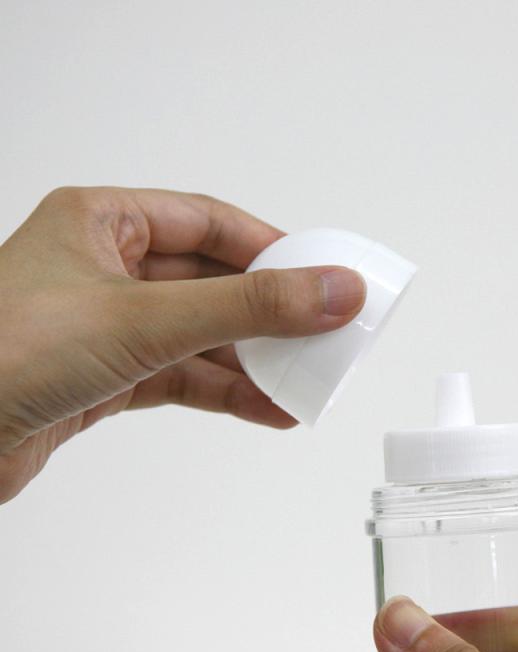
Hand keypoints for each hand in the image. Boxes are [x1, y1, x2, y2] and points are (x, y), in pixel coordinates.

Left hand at [0, 187, 365, 502]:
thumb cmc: (4, 355)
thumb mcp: (145, 319)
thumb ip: (247, 307)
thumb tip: (332, 290)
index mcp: (102, 223)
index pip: (209, 222)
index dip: (270, 248)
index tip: (319, 275)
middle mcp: (105, 271)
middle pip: (211, 282)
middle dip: (268, 313)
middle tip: (323, 331)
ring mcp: (107, 327)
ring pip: (201, 335)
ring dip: (253, 361)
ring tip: (304, 379)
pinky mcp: (106, 378)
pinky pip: (183, 377)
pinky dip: (226, 393)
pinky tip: (267, 409)